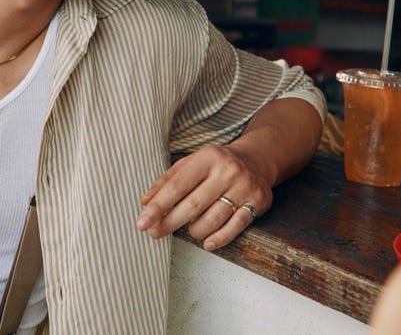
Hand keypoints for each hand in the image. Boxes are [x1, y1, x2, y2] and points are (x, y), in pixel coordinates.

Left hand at [135, 145, 271, 250]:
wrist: (257, 160)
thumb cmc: (216, 165)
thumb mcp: (192, 164)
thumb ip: (167, 181)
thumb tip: (145, 201)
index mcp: (207, 158)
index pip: (177, 186)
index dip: (157, 206)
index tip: (142, 222)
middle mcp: (227, 171)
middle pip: (193, 205)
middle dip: (170, 222)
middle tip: (155, 233)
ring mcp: (244, 187)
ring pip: (213, 219)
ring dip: (195, 230)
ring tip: (189, 230)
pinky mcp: (257, 202)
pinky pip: (235, 227)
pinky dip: (219, 238)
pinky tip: (207, 242)